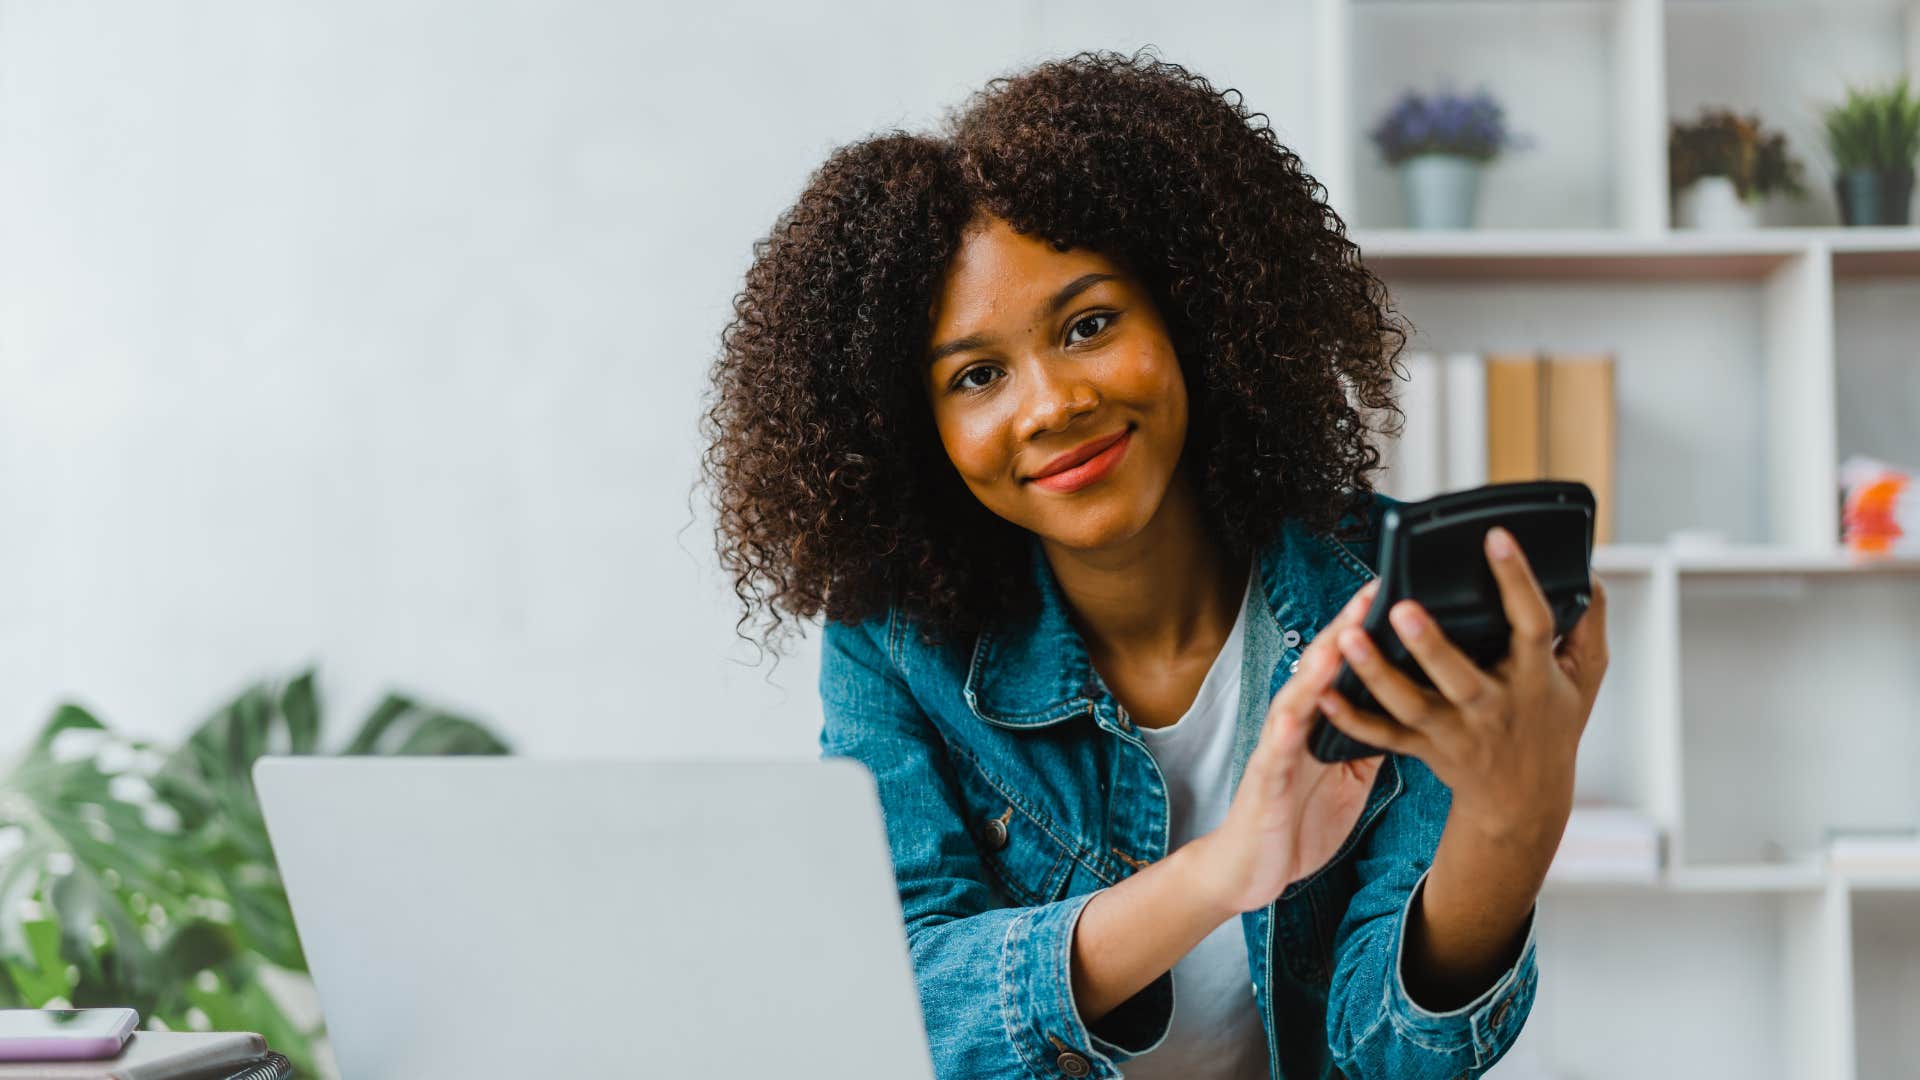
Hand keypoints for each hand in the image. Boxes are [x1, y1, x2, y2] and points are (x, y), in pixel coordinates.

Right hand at [1191, 577, 1385, 916]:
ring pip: (1297, 698)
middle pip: (1319, 667)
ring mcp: (1278, 749)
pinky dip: (1287, 730)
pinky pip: (1277, 752)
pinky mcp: (1267, 780)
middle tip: (1371, 593)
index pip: (1342, 664)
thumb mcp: (1349, 774)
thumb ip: (1369, 738)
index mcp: (1319, 721)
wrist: (1253, 867)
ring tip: (1339, 639)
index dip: (1364, 628)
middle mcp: (1296, 725)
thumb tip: (1409, 707)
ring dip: (1316, 668)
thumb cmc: (1299, 817)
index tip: (1390, 591)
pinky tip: (1298, 714)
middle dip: (1344, 630)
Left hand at [1314, 525, 1609, 842]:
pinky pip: (1384, 736)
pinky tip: (1325, 693)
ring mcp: (1456, 732)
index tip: (1495, 537)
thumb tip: (1585, 571)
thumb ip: (1588, 623)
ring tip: (1349, 637)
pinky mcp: (1425, 748)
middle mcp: (1494, 707)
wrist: (1526, 803)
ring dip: (1378, 674)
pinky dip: (1353, 720)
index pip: (1532, 624)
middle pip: (1460, 678)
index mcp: (1536, 678)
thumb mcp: (1585, 677)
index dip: (1517, 580)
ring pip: (1412, 706)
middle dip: (1431, 645)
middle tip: (1402, 606)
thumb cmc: (1553, 725)